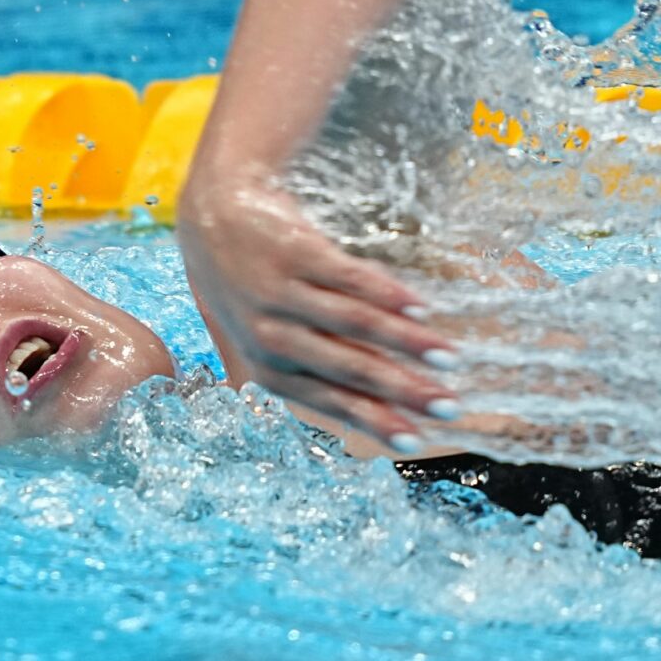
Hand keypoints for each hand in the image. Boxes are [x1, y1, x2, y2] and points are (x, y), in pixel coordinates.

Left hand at [177, 176, 460, 452]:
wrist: (212, 218)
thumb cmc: (248, 288)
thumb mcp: (267, 337)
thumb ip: (313, 369)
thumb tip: (373, 411)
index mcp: (269, 369)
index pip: (333, 402)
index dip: (376, 423)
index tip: (417, 442)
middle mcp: (271, 336)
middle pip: (350, 368)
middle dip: (404, 391)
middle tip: (449, 407)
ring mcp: (279, 294)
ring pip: (355, 324)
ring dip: (407, 343)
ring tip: (448, 357)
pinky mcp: (293, 253)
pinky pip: (348, 277)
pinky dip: (387, 294)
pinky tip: (421, 308)